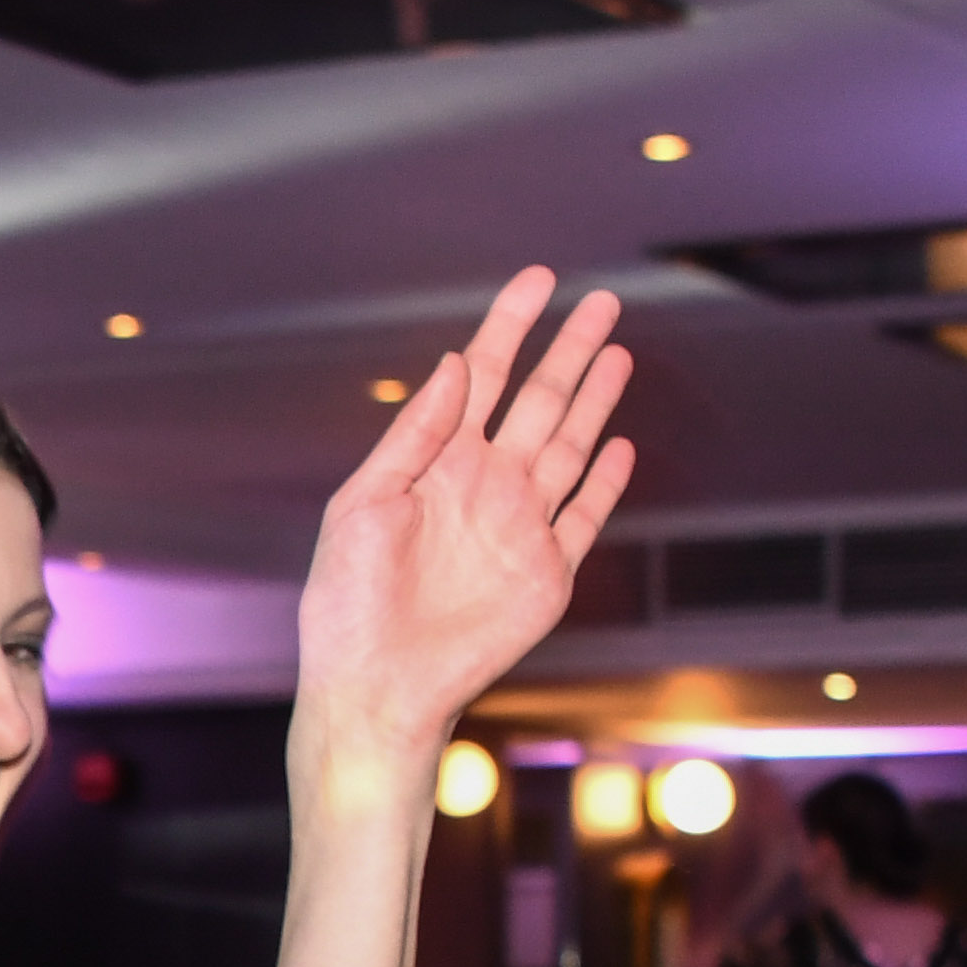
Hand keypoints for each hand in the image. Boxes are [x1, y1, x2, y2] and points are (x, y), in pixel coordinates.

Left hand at [294, 273, 637, 786]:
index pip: (484, 376)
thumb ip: (414, 434)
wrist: (375, 686)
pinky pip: (583, 518)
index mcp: (437, 461)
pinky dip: (605, 484)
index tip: (539, 280)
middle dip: (570, 350)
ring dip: (595, 401)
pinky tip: (619, 445)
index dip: (511, 325)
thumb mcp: (362, 504)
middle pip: (540, 401)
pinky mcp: (546, 575)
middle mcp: (484, 485)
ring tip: (618, 353)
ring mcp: (520, 528)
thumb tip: (455, 364)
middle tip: (602, 301)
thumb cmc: (347, 603)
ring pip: (570, 448)